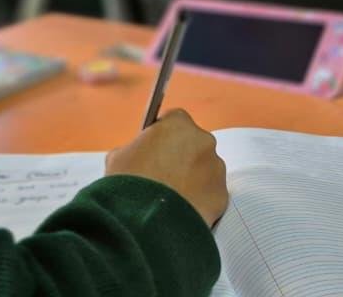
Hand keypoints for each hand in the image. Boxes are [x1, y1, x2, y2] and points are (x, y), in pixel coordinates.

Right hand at [105, 109, 228, 224]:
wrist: (146, 221)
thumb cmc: (129, 182)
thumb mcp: (119, 157)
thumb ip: (135, 149)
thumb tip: (139, 156)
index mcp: (178, 123)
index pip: (174, 121)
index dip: (163, 136)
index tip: (155, 150)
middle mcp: (203, 140)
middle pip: (193, 145)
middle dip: (181, 158)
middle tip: (163, 176)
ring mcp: (216, 168)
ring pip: (204, 170)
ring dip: (192, 180)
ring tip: (172, 198)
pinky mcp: (222, 195)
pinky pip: (210, 195)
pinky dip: (199, 201)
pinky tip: (181, 211)